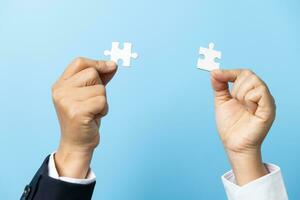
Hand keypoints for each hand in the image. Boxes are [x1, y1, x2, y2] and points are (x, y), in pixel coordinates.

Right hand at [51, 57, 116, 177]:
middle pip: (92, 73)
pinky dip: (103, 110)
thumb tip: (112, 64)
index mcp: (60, 84)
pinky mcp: (76, 112)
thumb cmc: (84, 118)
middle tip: (92, 103)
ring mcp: (66, 101)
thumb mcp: (89, 94)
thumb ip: (99, 78)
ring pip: (100, 89)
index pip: (80, 62)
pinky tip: (94, 118)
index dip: (97, 63)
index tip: (111, 66)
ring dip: (103, 101)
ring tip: (92, 112)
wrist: (77, 143)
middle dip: (100, 87)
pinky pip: (102, 101)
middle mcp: (60, 91)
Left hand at [211, 69, 275, 184]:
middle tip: (235, 100)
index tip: (217, 75)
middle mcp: (260, 94)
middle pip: (248, 74)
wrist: (234, 144)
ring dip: (241, 93)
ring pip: (254, 81)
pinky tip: (248, 110)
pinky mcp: (269, 109)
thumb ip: (219, 85)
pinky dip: (249, 99)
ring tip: (242, 107)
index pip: (244, 73)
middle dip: (235, 86)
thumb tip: (214, 71)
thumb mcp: (221, 101)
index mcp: (250, 91)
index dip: (230, 72)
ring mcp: (266, 101)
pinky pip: (260, 92)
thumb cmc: (230, 125)